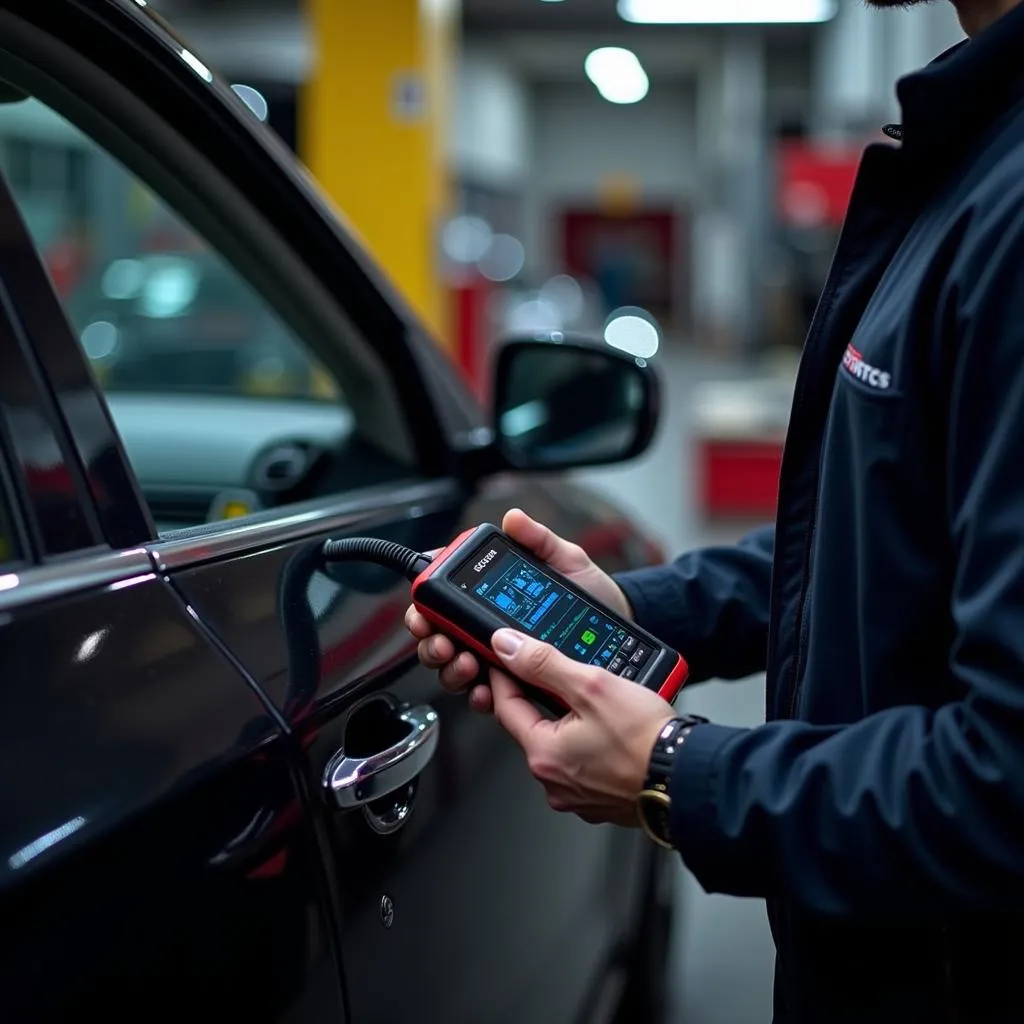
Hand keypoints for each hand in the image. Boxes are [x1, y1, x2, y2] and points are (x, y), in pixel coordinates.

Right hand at [405, 507, 632, 712]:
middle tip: (445, 643)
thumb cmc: (593, 593)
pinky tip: (485, 693)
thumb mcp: (567, 560)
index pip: (443, 594)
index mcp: (490, 591)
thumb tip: (514, 519)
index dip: (424, 603)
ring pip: (453, 667)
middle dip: (432, 642)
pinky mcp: (513, 682)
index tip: (425, 612)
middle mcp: (486, 623)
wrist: (621, 631)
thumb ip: (539, 539)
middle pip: (437, 635)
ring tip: (469, 665)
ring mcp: (496, 654)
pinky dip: (477, 696)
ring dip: (452, 669)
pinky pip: (483, 694)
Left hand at [488, 628, 675, 826]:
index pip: (505, 707)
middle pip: (532, 728)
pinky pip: (584, 764)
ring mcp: (578, 796)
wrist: (689, 777)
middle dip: (540, 699)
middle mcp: (554, 782)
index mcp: (544, 755)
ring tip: (593, 702)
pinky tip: (610, 731)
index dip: (504, 676)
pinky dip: (590, 745)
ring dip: (568, 723)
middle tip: (555, 675)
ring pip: (560, 747)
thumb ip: (544, 664)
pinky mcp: (602, 800)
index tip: (505, 659)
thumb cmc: (647, 740)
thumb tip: (508, 647)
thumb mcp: (592, 686)